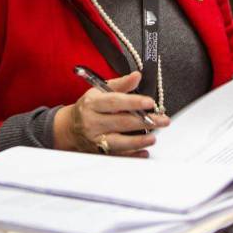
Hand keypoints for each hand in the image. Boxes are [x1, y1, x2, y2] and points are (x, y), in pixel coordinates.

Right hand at [54, 71, 168, 156]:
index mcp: (93, 103)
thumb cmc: (89, 106)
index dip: (133, 102)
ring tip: (153, 138)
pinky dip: (132, 155)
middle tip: (162, 120)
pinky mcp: (98, 152)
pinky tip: (144, 152)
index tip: (150, 102)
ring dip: (138, 141)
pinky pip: (117, 156)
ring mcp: (95, 139)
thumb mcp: (100, 90)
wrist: (70, 127)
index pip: (115, 102)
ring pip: (118, 142)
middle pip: (121, 122)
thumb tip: (137, 76)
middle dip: (145, 122)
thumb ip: (121, 84)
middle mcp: (93, 122)